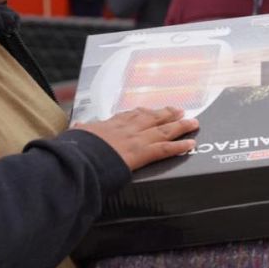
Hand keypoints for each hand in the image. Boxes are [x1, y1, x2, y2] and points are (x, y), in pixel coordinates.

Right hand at [72, 107, 197, 170]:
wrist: (80, 157)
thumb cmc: (76, 148)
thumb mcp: (75, 135)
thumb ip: (80, 130)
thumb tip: (76, 127)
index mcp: (110, 124)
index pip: (130, 115)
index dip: (142, 113)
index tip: (148, 110)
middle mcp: (127, 128)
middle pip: (151, 118)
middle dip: (166, 114)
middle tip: (179, 110)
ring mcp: (137, 139)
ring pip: (163, 130)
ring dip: (180, 126)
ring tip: (193, 122)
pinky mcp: (142, 152)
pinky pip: (165, 149)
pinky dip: (180, 146)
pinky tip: (191, 144)